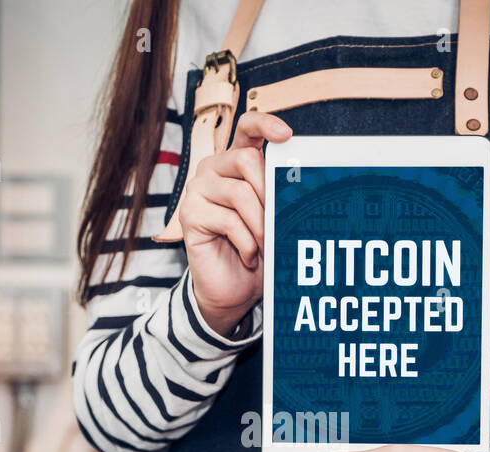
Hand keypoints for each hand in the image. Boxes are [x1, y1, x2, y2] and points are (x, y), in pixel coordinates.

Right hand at [178, 111, 290, 336]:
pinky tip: (250, 256)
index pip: (247, 128)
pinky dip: (247, 242)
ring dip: (261, 224)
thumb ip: (279, 195)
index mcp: (235, 162)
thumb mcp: (273, 218)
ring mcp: (198, 190)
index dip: (265, 124)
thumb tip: (299, 183)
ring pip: (240, 193)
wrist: (233, 289)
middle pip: (247, 159)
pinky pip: (228, 220)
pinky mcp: (189, 214)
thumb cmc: (256, 250)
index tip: (287, 135)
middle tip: (281, 221)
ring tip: (267, 245)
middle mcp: (213, 169)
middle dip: (270, 193)